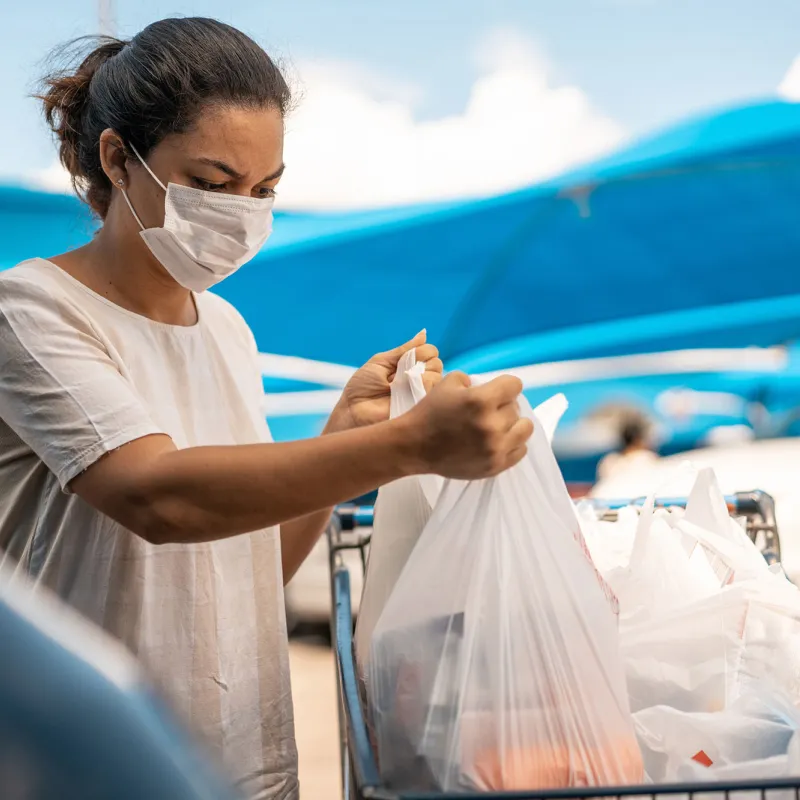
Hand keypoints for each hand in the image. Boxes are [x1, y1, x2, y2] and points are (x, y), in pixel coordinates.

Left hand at [327, 330, 442, 431]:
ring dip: (422, 373)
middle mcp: (418, 382)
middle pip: (437, 363)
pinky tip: (407, 389)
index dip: (422, 351)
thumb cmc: (362, 388)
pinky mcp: (421, 409)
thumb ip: (404, 350)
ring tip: (402, 381)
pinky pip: (433, 392)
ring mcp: (421, 396)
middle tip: (403, 371)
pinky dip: (422, 385)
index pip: (430, 353)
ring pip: (438, 377)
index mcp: (408, 369)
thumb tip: (424, 333)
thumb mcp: (381, 362)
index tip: (406, 357)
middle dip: (423, 361)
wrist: (352, 412)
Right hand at [401, 372, 533, 478]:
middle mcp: (492, 424)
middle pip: (517, 408)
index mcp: (481, 400)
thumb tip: (492, 389)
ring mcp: (495, 448)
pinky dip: (513, 443)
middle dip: (503, 405)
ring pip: (525, 429)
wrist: (414, 446)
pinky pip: (521, 450)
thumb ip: (473, 380)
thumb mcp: (447, 383)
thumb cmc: (430, 412)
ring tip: (499, 426)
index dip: (505, 386)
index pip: (514, 385)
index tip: (496, 391)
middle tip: (489, 411)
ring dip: (514, 425)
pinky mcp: (495, 466)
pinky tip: (499, 441)